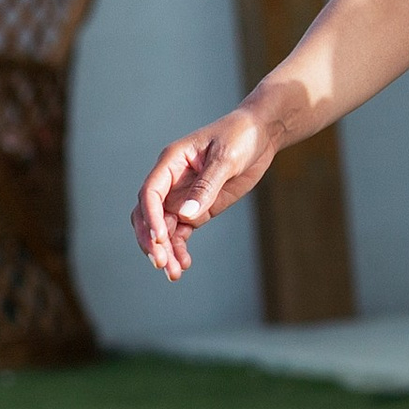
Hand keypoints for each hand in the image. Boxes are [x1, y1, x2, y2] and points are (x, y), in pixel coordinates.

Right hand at [133, 107, 274, 279]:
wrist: (260, 135)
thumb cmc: (240, 137)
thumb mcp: (226, 158)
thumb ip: (207, 186)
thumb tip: (186, 214)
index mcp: (171, 162)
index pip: (150, 192)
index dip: (150, 216)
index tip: (159, 238)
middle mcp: (171, 182)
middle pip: (148, 214)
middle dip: (151, 240)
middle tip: (161, 263)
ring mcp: (183, 197)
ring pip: (163, 228)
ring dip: (165, 250)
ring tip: (174, 272)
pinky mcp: (198, 209)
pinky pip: (181, 232)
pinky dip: (179, 248)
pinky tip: (183, 264)